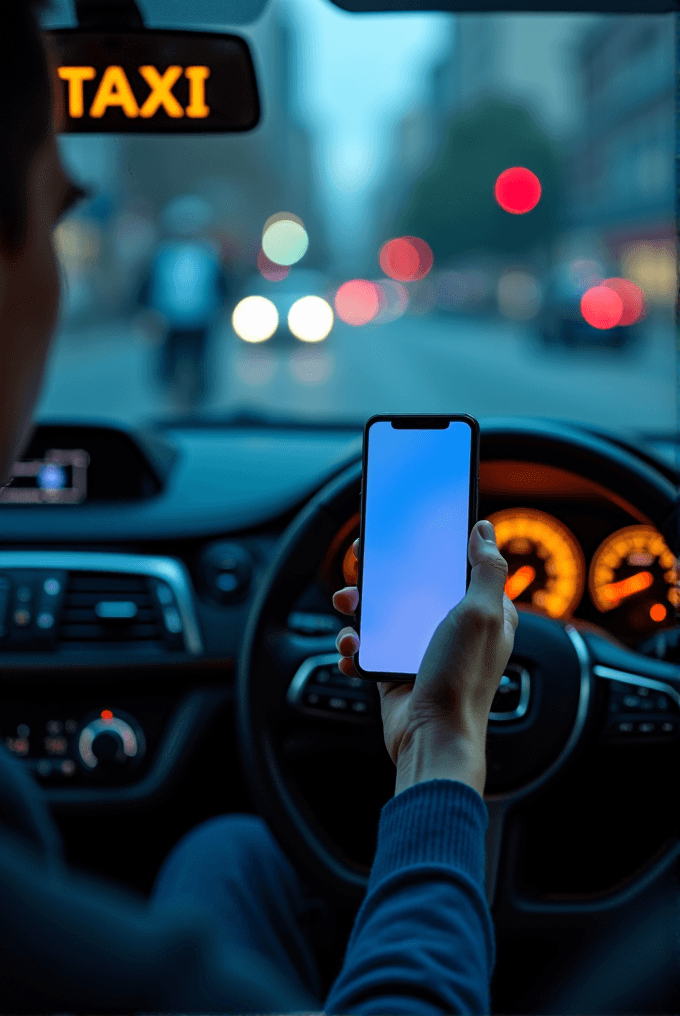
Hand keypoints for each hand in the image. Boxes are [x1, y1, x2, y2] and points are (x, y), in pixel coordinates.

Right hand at [332, 520, 517, 796]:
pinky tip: (353, 652)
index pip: (456, 565)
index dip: (430, 547)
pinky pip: (367, 648)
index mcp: (480, 611)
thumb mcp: (481, 614)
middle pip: (409, 586)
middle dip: (381, 577)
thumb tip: (484, 531)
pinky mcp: (395, 670)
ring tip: (348, 612)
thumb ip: (486, 569)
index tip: (404, 532)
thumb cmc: (462, 681)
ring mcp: (419, 650)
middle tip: (362, 568)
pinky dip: (354, 648)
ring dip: (358, 610)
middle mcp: (451, 628)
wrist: (433, 738)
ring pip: (382, 615)